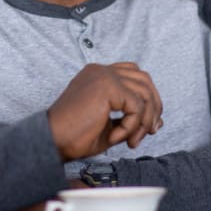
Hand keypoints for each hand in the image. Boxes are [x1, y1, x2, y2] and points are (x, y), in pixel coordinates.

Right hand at [47, 62, 162, 161]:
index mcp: (99, 75)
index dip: (148, 99)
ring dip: (144, 120)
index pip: (135, 77)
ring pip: (144, 92)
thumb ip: (131, 118)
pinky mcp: (106, 86)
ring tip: (132, 140)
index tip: (149, 126)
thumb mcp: (110, 126)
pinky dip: (132, 125)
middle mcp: (102, 70)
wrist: (52, 141)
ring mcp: (104, 75)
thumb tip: (157, 121)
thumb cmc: (74, 137)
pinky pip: (136, 105)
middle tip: (150, 131)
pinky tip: (117, 137)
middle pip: (145, 80)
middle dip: (153, 107)